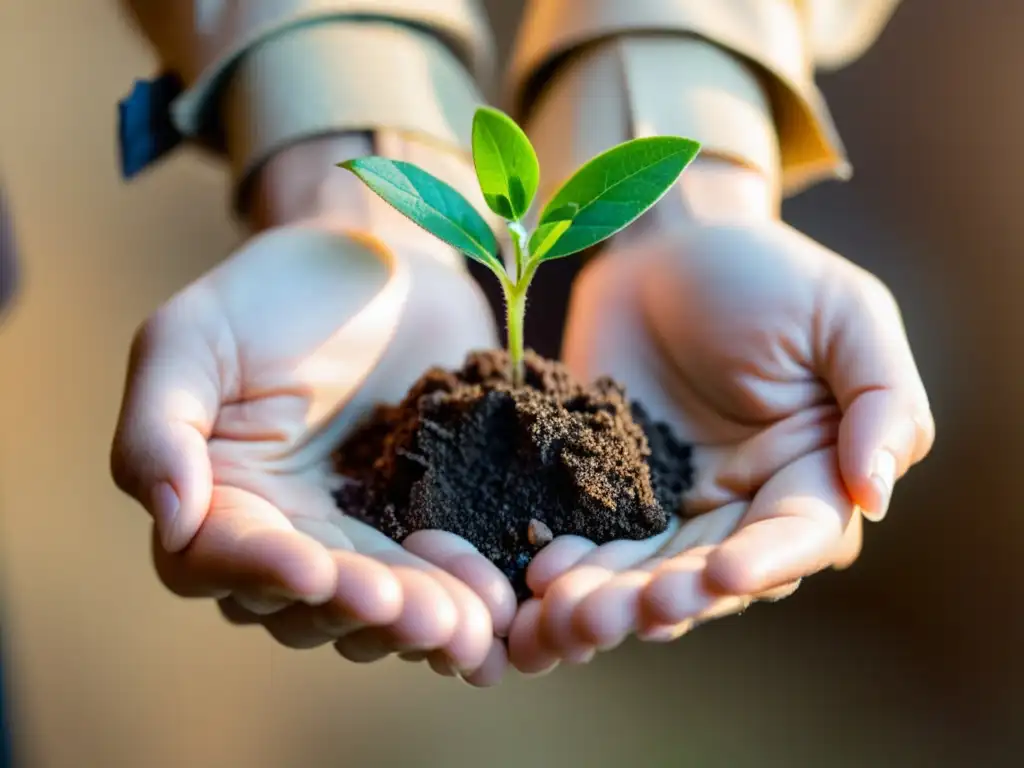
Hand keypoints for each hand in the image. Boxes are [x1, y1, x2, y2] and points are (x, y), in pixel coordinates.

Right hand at [110, 139, 515, 685]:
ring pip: (377, 607)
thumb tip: (170, 521)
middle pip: (309, 604)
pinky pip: (442, 576)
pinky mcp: (426, 523)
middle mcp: (284, 533)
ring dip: (421, 622)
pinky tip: (500, 609)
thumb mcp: (194, 334)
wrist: (384, 264)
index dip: (267, 572)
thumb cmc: (277, 288)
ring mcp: (361, 535)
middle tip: (421, 614)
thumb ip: (161, 426)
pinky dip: (467, 597)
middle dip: (364, 610)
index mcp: (217, 497)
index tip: (317, 571)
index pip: (220, 559)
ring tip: (472, 625)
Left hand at [509, 173, 934, 671]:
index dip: (763, 562)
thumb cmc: (764, 272)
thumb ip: (881, 400)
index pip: (799, 534)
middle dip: (667, 598)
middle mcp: (745, 502)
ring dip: (610, 598)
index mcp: (812, 471)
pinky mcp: (612, 486)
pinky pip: (594, 534)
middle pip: (711, 570)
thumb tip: (876, 494)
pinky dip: (571, 559)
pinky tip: (539, 573)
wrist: (663, 243)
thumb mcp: (845, 315)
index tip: (718, 575)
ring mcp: (674, 499)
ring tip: (567, 613)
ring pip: (647, 569)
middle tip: (618, 615)